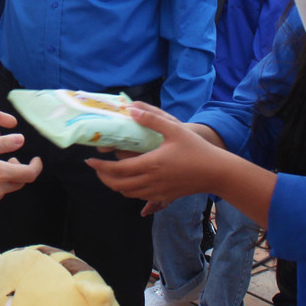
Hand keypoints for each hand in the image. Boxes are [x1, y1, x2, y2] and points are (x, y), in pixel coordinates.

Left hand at [84, 103, 226, 205]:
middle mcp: (150, 181)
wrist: (216, 172)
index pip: (117, 170)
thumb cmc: (196, 149)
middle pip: (118, 185)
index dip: (100, 167)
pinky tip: (130, 180)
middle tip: (96, 168)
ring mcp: (157, 191)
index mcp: (150, 164)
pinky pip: (140, 197)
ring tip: (109, 173)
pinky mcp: (164, 196)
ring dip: (115, 184)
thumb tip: (130, 108)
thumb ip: (151, 118)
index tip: (89, 161)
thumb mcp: (174, 129)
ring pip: (127, 193)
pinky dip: (129, 190)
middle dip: (103, 177)